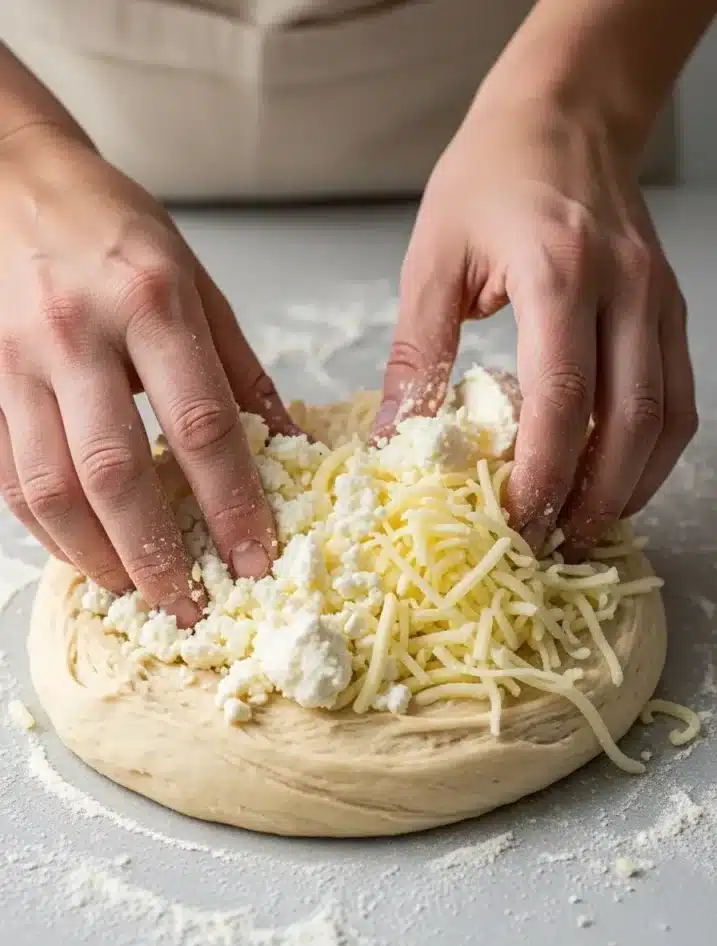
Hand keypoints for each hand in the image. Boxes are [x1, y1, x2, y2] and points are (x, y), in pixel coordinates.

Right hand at [0, 126, 294, 622]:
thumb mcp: (194, 279)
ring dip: (94, 555)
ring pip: (48, 486)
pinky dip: (43, 527)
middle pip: (115, 472)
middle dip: (156, 555)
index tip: (255, 560)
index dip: (231, 505)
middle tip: (189, 607)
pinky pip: (5, 474)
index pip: (199, 426)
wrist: (7, 174)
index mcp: (151, 301)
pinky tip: (78, 550)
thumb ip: (238, 370)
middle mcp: (77, 333)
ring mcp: (13, 359)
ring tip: (135, 590)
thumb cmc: (111, 225)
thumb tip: (286, 445)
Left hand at [376, 94, 697, 555]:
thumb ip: (419, 354)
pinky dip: (652, 454)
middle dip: (589, 499)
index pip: (561, 401)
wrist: (565, 114)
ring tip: (581, 529)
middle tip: (548, 545)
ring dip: (628, 488)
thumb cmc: (490, 177)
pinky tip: (616, 481)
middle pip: (626, 423)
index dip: (541, 477)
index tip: (512, 523)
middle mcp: (624, 289)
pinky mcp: (671, 310)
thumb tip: (395, 443)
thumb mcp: (433, 259)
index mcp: (558, 272)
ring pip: (665, 421)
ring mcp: (660, 300)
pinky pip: (679, 399)